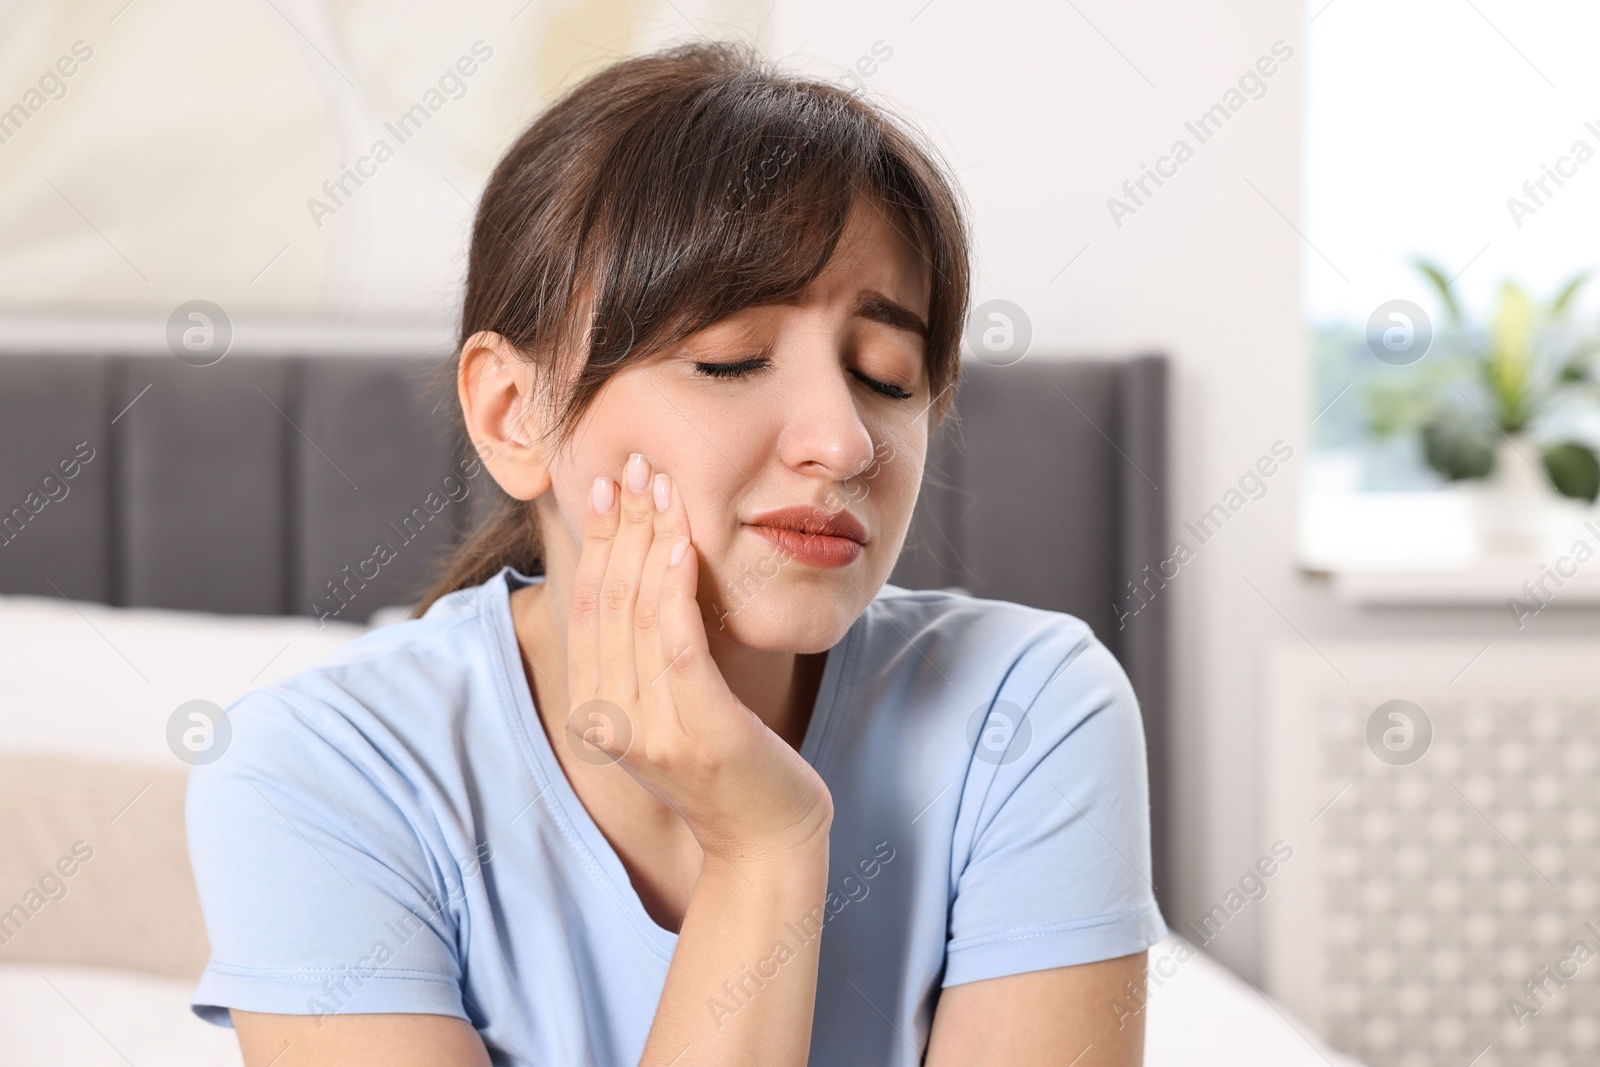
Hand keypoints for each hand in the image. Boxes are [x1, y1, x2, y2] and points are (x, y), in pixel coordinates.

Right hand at [566, 452, 833, 869]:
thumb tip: (641, 569)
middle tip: (633, 464)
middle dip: (619, 525)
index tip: (606, 483)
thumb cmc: (726, 767)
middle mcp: (610, 722)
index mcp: (594, 712)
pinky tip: (682, 546)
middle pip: (608, 601)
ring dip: (649, 541)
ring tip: (662, 486)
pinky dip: (675, 591)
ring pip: (639, 615)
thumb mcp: (670, 706)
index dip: (595, 541)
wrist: (766, 842)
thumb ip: (645, 655)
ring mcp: (653, 730)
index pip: (587, 607)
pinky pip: (680, 647)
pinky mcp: (701, 732)